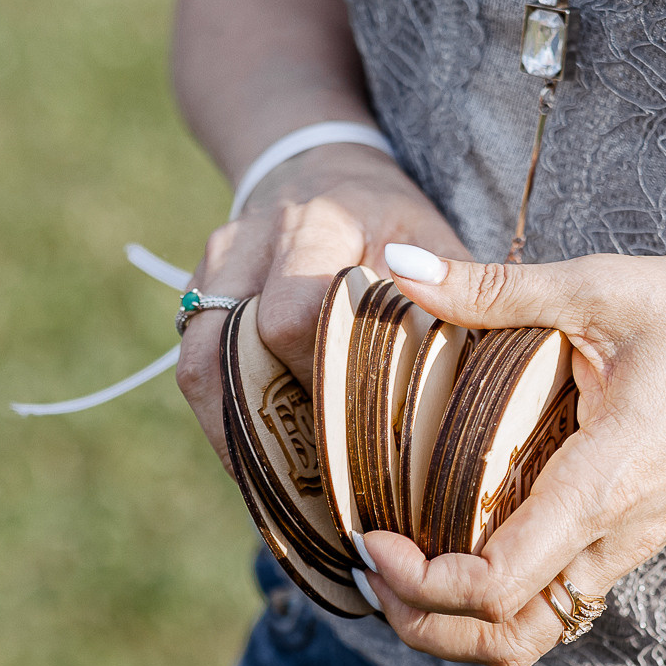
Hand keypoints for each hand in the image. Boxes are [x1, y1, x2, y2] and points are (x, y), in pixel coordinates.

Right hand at [174, 144, 468, 473]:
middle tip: (322, 480)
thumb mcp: (432, 238)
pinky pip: (195, 367)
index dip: (321, 376)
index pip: (295, 313)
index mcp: (320, 222)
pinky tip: (261, 464)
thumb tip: (470, 381)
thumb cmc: (390, 220)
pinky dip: (225, 421)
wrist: (320, 171)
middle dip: (277, 417)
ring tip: (280, 493)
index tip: (360, 425)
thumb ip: (452, 297)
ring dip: (237, 435)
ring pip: (200, 364)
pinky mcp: (194, 292)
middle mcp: (253, 240)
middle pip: (238, 347)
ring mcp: (214, 267)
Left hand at [359, 248, 665, 665]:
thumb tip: (393, 262)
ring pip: (530, 633)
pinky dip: (489, 600)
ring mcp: (624, 548)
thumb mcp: (599, 287)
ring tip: (397, 569)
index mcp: (603, 485)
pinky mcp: (625, 541)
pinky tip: (446, 545)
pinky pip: (550, 601)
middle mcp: (613, 537)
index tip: (372, 536)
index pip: (499, 583)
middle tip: (369, 567)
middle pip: (507, 639)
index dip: (421, 581)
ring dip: (455, 624)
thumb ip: (492, 288)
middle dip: (424, 623)